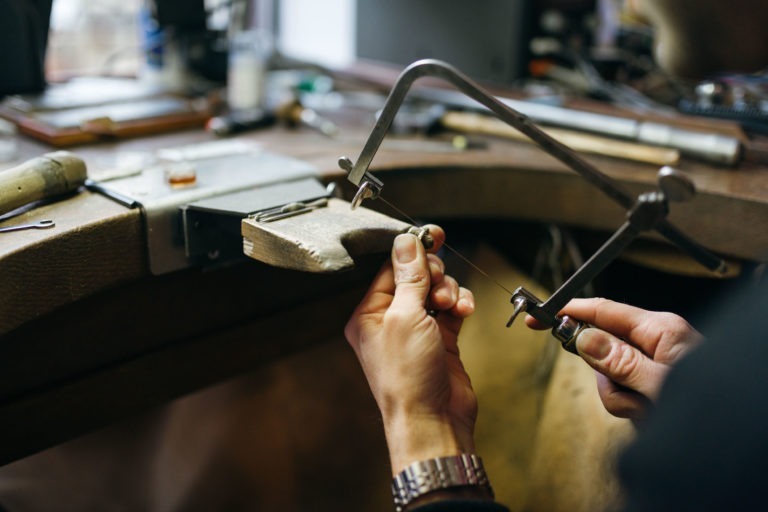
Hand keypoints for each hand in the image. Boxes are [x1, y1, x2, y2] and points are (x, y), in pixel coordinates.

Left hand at [344, 225, 476, 474]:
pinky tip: (463, 311)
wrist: (434, 420)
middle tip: (438, 285)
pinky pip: (451, 308)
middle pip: (416, 277)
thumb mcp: (404, 317)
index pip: (390, 268)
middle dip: (433, 275)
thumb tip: (406, 243)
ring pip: (436, 290)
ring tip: (451, 306)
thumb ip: (409, 277)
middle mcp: (391, 319)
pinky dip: (460, 304)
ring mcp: (417, 329)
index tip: (433, 235)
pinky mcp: (441, 339)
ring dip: (448, 291)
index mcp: (369, 313)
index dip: (412, 251)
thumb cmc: (408, 377)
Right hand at [526, 298, 701, 418]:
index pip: (603, 310)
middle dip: (606, 377)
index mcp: (661, 329)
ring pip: (607, 375)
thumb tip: (584, 337)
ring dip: (621, 399)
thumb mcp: (659, 385)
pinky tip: (651, 415)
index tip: (539, 316)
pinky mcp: (649, 382)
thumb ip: (620, 361)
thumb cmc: (710, 408)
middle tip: (629, 396)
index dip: (568, 311)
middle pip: (601, 347)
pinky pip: (620, 392)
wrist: (732, 436)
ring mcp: (652, 362)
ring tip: (648, 411)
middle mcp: (656, 341)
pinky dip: (629, 408)